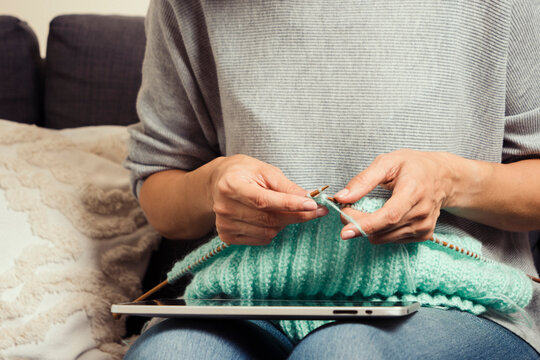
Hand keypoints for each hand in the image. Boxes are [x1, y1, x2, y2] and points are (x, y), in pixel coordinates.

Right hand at [211, 154, 327, 244]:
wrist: (219, 182)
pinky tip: (269, 217)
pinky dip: (272, 230)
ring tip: (282, 209)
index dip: (290, 204)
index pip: (264, 200)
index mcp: (231, 185)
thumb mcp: (265, 171)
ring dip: (283, 223)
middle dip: (295, 215)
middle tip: (312, 209)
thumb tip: (307, 199)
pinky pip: (261, 240)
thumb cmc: (245, 173)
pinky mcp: (227, 236)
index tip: (313, 205)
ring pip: (267, 232)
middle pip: (268, 219)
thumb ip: (286, 186)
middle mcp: (224, 206)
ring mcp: (224, 224)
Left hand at [334, 149, 455, 243]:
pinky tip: (381, 217)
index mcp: (413, 191)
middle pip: (383, 230)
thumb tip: (341, 197)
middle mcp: (421, 213)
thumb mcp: (386, 163)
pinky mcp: (424, 235)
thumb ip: (363, 180)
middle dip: (358, 224)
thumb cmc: (412, 166)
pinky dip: (380, 231)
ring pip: (384, 238)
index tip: (344, 228)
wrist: (443, 177)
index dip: (365, 225)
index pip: (388, 216)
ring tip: (363, 211)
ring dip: (368, 229)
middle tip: (347, 211)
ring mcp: (424, 226)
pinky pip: (392, 240)